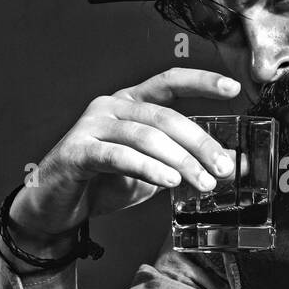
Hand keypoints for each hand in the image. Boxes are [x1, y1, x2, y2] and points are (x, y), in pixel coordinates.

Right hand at [8, 68, 241, 242]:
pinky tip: (170, 182)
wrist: (56, 207)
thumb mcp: (154, 173)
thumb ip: (186, 166)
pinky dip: (149, 168)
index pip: (170, 81)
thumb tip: (230, 167)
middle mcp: (111, 107)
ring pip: (146, 136)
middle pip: (165, 116)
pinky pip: (118, 156)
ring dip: (180, 161)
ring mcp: (91, 126)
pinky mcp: (77, 151)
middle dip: (199, 143)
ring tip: (203, 182)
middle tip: (223, 167)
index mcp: (131, 103)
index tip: (233, 87)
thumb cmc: (104, 184)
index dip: (202, 82)